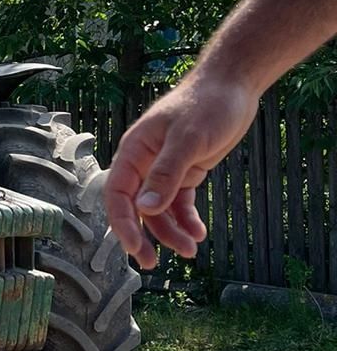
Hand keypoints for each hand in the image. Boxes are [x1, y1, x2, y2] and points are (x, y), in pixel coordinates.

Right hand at [103, 71, 260, 268]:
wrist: (231, 86)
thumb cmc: (207, 105)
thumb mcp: (188, 139)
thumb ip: (166, 174)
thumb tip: (145, 208)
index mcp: (134, 151)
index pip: (117, 194)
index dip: (123, 224)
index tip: (135, 249)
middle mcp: (144, 163)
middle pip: (135, 208)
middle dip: (143, 237)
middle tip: (150, 264)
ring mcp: (164, 169)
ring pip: (159, 210)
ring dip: (171, 233)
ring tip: (191, 250)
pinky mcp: (185, 172)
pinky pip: (179, 203)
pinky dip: (187, 220)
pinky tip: (198, 233)